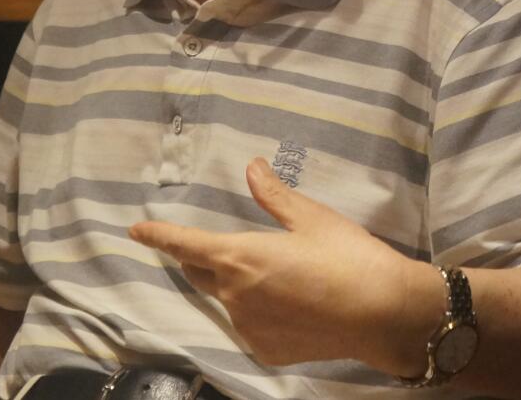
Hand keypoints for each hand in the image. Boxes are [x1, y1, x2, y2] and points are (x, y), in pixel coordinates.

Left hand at [129, 158, 433, 371]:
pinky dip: (260, 313)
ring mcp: (248, 327)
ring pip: (229, 301)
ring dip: (238, 287)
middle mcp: (234, 295)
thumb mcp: (311, 218)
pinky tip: (294, 306)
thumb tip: (252, 168)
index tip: (136, 231)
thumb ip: (274, 196)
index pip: (185, 244)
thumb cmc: (348, 257)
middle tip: (230, 247)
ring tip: (283, 278)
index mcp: (240, 257)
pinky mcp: (266, 351)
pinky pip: (251, 326)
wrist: (384, 314)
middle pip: (201, 272)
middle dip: (203, 258)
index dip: (158, 236)